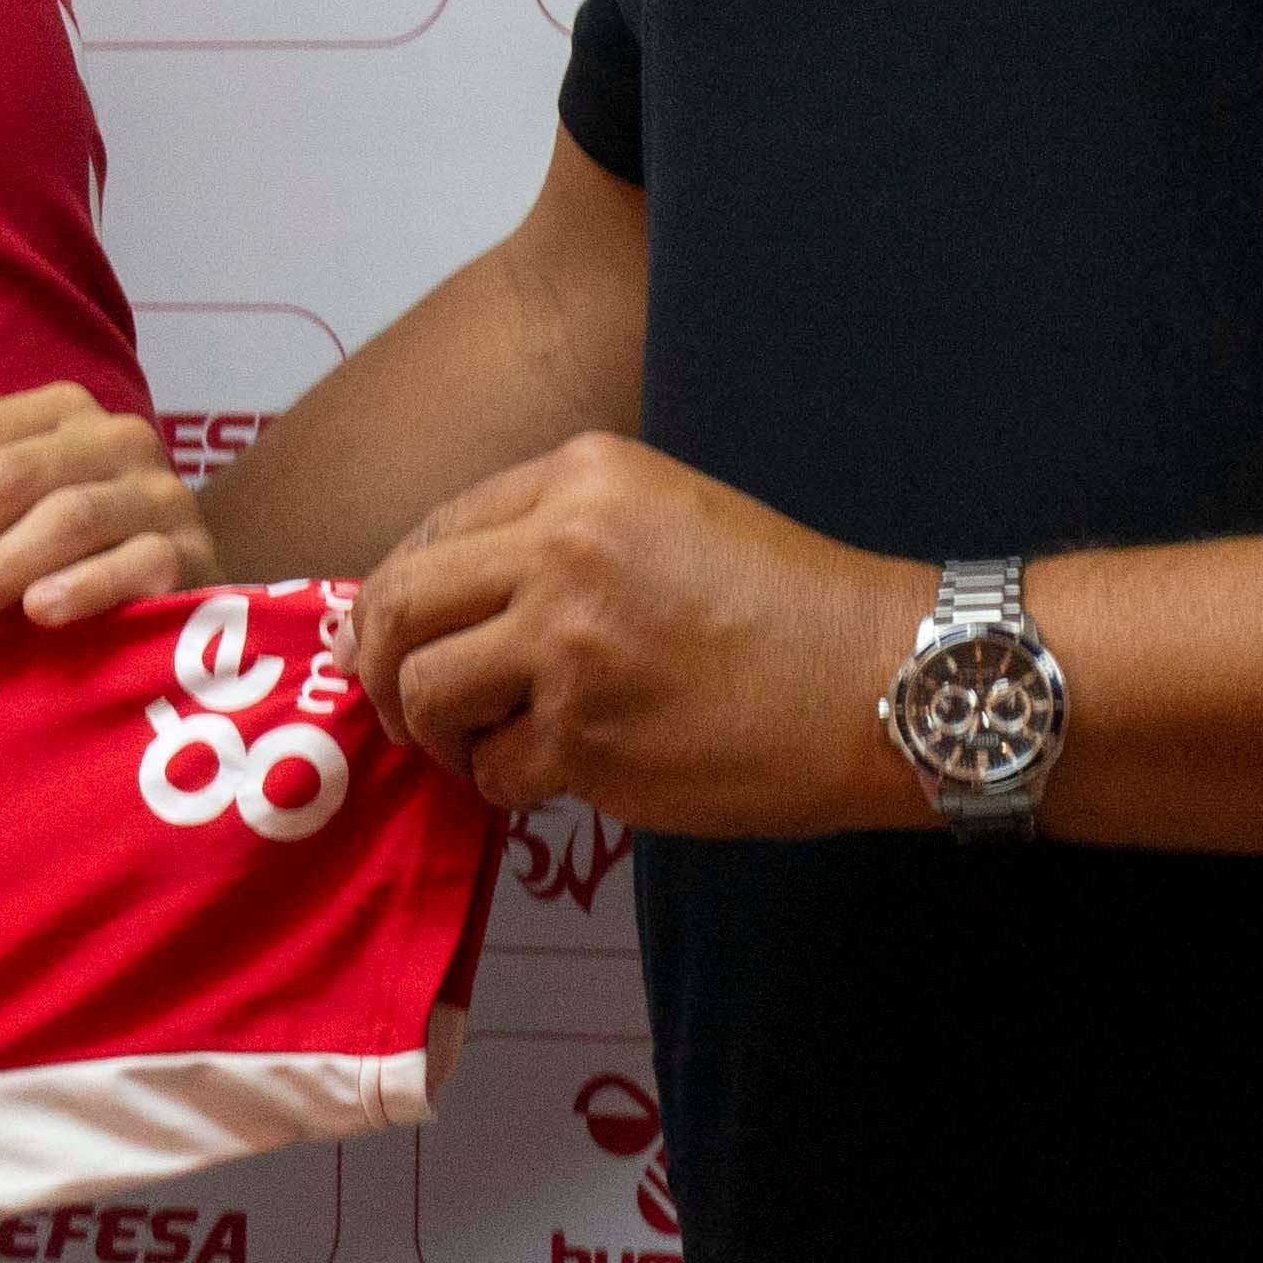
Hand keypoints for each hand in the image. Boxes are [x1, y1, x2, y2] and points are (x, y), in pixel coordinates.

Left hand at [0, 385, 212, 642]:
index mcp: (55, 411)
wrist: (192, 575)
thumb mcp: (11, 513)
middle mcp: (111, 436)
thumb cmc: (73, 550)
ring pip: (62, 520)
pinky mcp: (194, 551)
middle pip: (4, 478)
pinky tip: (38, 613)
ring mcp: (159, 491)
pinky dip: (81, 586)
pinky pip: (135, 563)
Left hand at [348, 437, 926, 838]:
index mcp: (580, 478)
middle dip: (379, 664)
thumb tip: (452, 598)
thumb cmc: (789, 608)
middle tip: (400, 706)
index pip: (434, 531)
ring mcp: (567, 644)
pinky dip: (509, 783)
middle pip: (399, 605)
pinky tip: (556, 775)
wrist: (883, 681)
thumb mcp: (667, 515)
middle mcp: (559, 548)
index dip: (400, 596)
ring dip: (439, 734)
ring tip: (482, 747)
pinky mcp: (584, 736)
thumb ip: (559, 537)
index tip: (397, 637)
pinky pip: (493, 768)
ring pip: (426, 691)